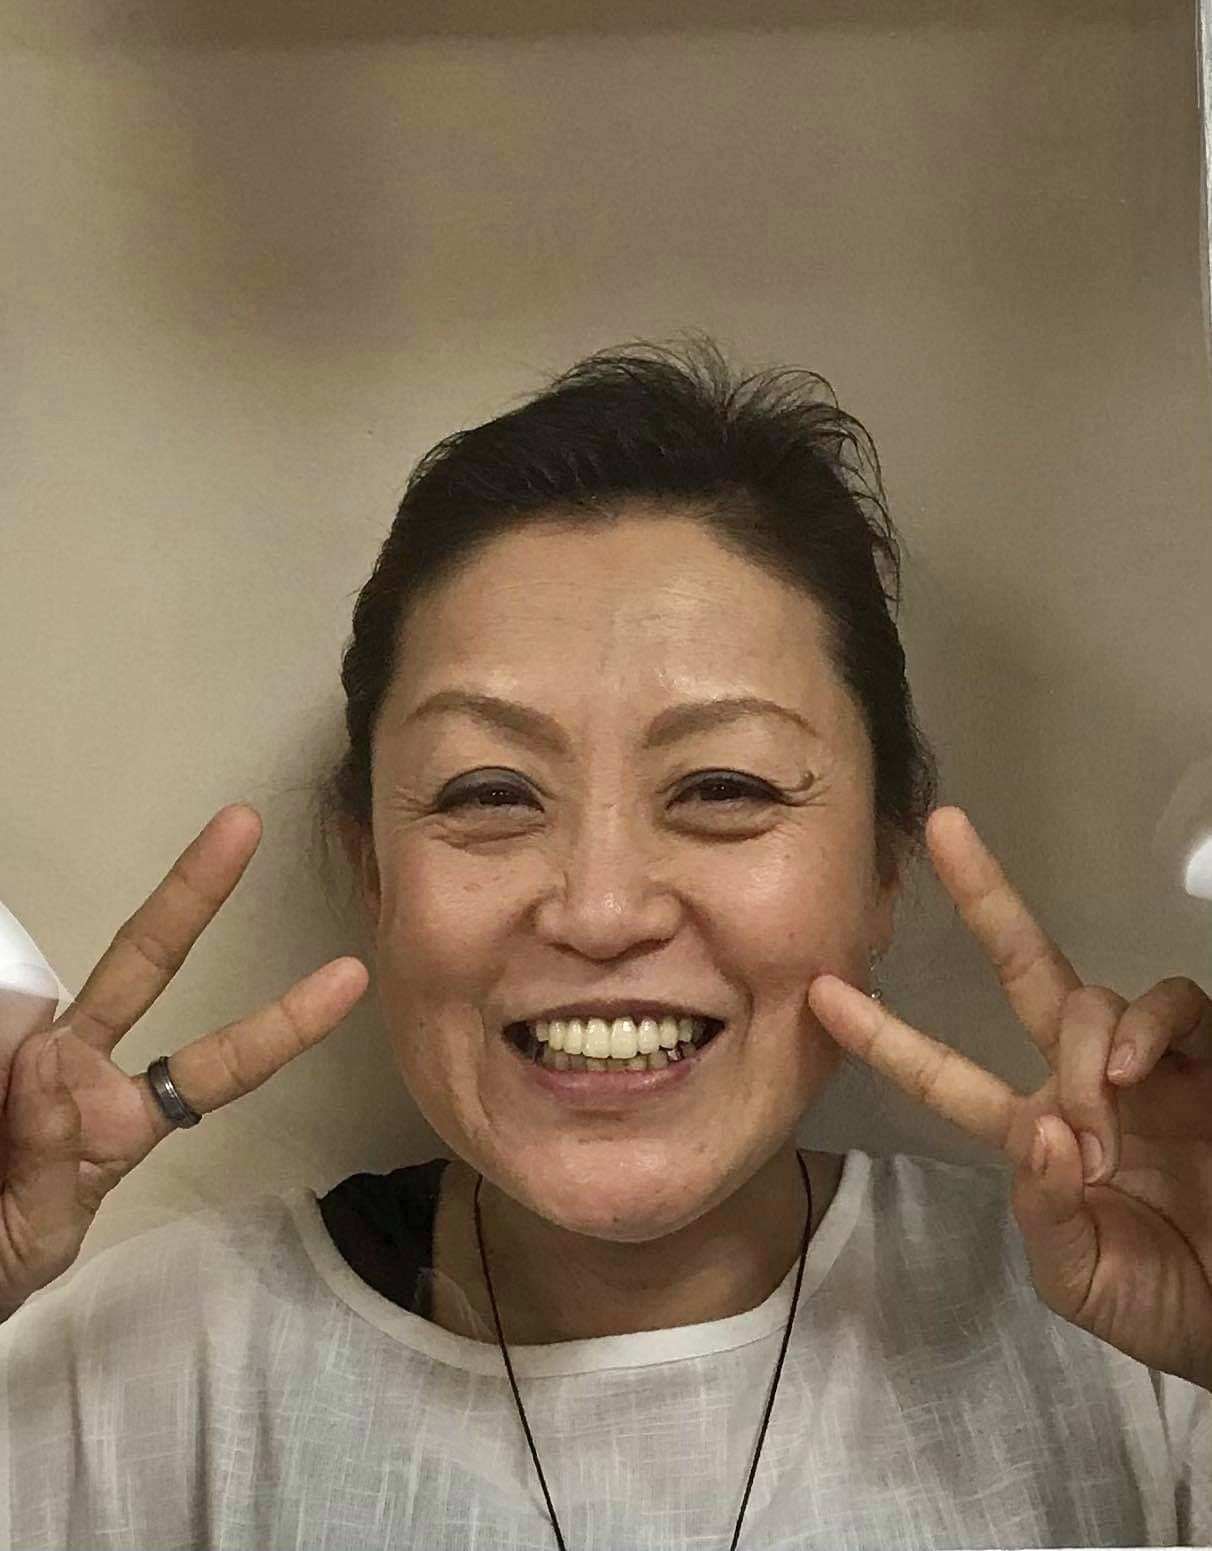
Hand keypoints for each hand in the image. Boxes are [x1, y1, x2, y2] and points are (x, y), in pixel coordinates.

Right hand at [0, 804, 367, 1317]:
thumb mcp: (33, 1239)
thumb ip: (52, 1172)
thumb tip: (55, 1075)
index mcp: (122, 1117)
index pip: (218, 1064)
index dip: (283, 1023)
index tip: (352, 978)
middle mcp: (80, 1064)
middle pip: (145, 960)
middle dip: (195, 891)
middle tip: (246, 822)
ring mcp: (25, 1046)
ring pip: (31, 998)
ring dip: (6, 1061)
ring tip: (2, 1139)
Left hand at [807, 805, 1211, 1393]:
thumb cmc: (1158, 1300)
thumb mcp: (1078, 1275)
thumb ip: (1044, 1210)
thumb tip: (1044, 1132)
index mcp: (1031, 1128)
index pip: (943, 1072)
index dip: (885, 1035)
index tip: (820, 992)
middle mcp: (1081, 1080)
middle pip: (1022, 967)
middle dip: (983, 896)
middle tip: (944, 828)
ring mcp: (1147, 1067)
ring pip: (1092, 999)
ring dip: (1083, 1047)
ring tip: (1098, 1115)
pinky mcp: (1208, 1063)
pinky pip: (1176, 1010)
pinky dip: (1146, 1028)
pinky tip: (1130, 1070)